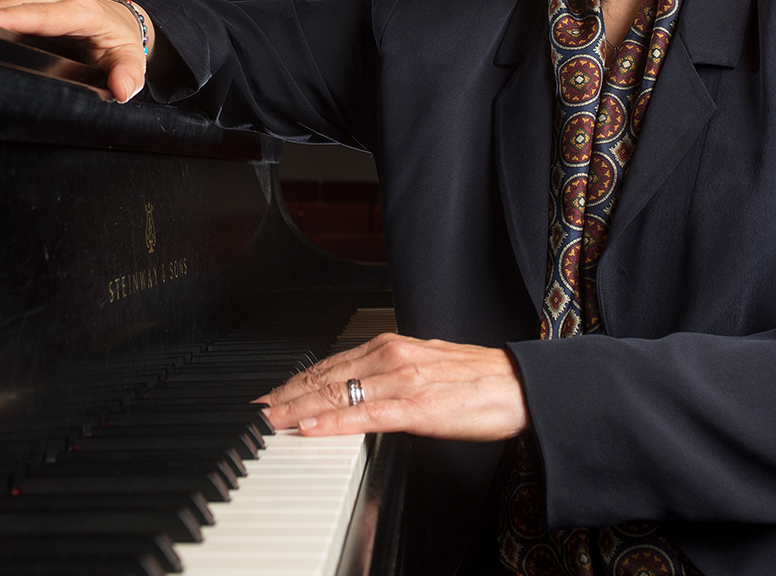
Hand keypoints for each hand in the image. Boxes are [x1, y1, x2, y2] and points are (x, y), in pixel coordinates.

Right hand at [0, 0, 153, 102]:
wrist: (120, 19)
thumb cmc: (120, 40)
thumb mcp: (131, 59)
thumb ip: (128, 75)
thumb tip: (122, 88)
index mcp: (84, 11)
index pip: (44, 14)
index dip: (13, 17)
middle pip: (17, 5)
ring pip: (8, 2)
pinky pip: (7, 5)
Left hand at [259, 333, 529, 441]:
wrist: (519, 384)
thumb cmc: (477, 380)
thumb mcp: (422, 367)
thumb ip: (387, 374)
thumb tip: (356, 389)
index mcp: (390, 346)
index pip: (329, 364)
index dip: (294, 382)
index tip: (269, 396)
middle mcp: (391, 356)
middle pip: (324, 377)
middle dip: (285, 396)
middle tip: (256, 412)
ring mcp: (402, 380)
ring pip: (337, 394)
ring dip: (297, 409)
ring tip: (269, 421)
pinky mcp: (417, 406)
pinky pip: (366, 415)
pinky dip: (333, 423)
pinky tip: (311, 429)